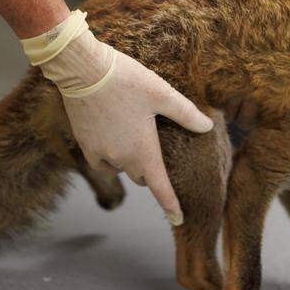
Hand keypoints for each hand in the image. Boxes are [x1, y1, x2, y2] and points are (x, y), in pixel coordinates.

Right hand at [61, 49, 212, 224]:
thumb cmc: (126, 80)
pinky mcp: (84, 145)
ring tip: (133, 135)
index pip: (160, 188)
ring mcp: (101, 153)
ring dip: (129, 161)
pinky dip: (110, 157)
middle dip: (150, 168)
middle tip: (155, 146)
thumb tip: (206, 127)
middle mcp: (122, 158)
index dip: (171, 206)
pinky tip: (113, 139)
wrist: (83, 70)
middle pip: (141, 176)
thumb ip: (186, 113)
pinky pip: (101, 162)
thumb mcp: (161, 93)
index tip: (179, 219)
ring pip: (121, 168)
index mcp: (143, 151)